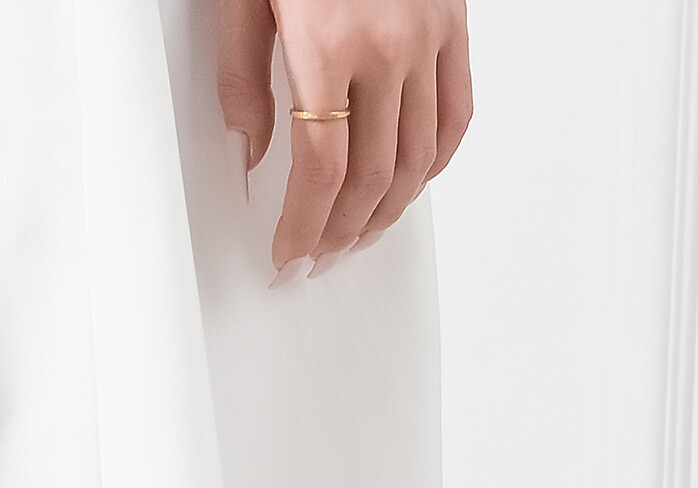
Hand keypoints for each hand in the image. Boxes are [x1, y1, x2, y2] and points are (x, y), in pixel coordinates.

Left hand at [218, 0, 472, 272]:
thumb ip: (241, 75)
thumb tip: (248, 151)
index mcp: (328, 43)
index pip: (321, 170)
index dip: (305, 226)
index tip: (290, 253)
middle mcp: (387, 46)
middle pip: (371, 176)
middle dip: (342, 230)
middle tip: (319, 254)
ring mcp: (427, 37)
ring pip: (418, 158)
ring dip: (387, 210)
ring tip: (360, 233)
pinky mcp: (452, 23)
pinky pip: (456, 114)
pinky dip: (434, 162)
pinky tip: (407, 183)